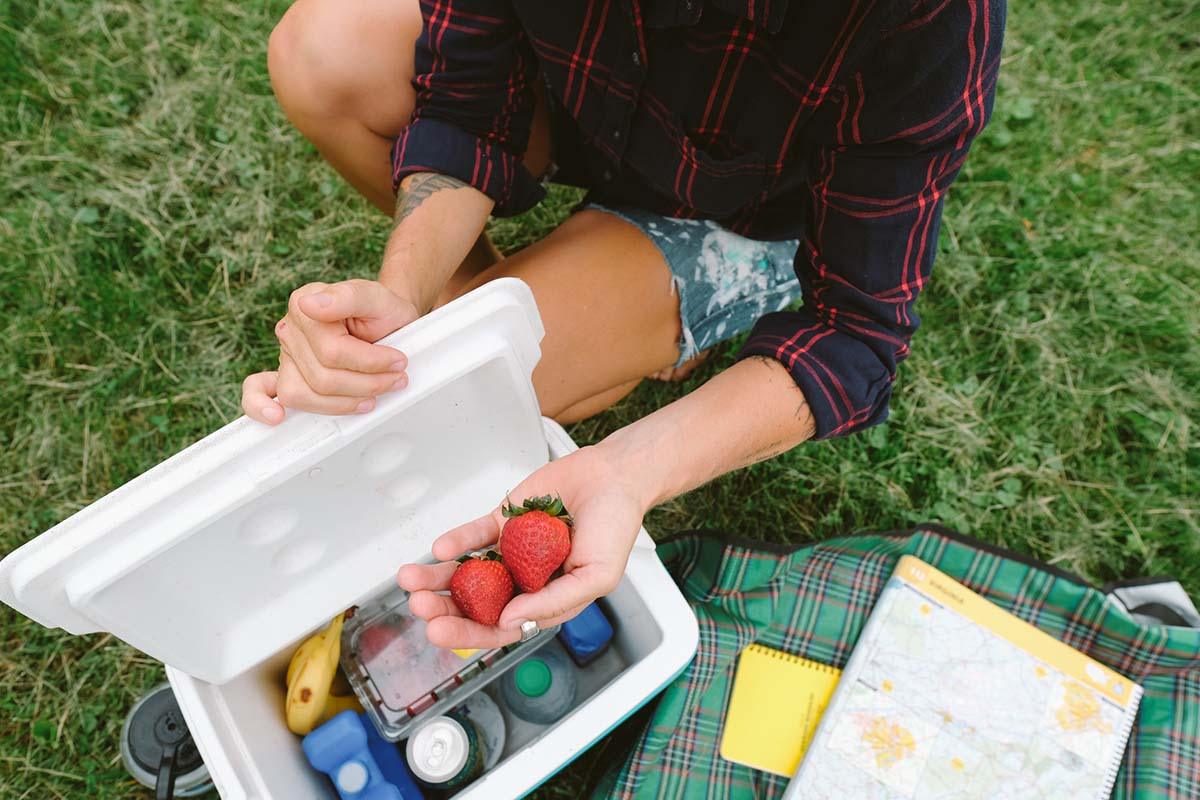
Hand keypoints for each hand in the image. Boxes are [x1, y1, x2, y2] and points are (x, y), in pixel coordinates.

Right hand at [241, 279, 419, 423]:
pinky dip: (261, 406)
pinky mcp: (288, 375)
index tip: (398, 360)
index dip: (370, 363)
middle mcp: (290, 330)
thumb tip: (311, 304)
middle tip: (395, 377)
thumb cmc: (381, 310)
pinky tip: (276, 417)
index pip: (333, 352)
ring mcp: (286, 356)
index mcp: (304, 305)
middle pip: (322, 378)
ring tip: (373, 394)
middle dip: (366, 384)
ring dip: (343, 402)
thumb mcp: (376, 297)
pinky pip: (259, 391)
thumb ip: (347, 295)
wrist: (386, 320)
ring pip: (304, 394)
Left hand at [397, 444, 650, 648]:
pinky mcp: (502, 523)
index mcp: (543, 603)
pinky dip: (456, 542)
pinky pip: (473, 535)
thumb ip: (555, 601)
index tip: (439, 633)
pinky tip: (440, 549)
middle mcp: (521, 581)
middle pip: (474, 603)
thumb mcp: (597, 576)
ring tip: (411, 579)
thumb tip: (509, 620)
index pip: (498, 627)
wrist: (613, 478)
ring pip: (465, 571)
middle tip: (420, 607)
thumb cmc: (615, 529)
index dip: (468, 633)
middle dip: (443, 608)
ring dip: (437, 578)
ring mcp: (509, 552)